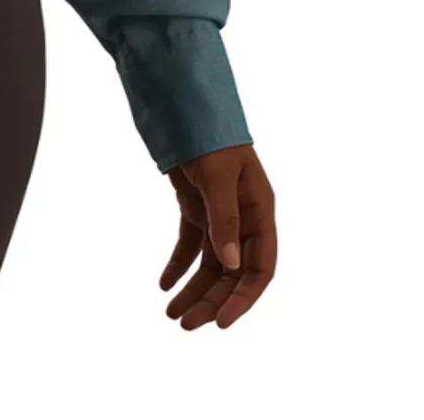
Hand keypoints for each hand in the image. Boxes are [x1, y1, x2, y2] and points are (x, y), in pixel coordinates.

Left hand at [158, 141, 275, 328]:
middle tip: (185, 324)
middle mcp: (243, 216)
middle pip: (232, 271)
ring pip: (210, 262)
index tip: (220, 321)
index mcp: (260, 210)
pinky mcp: (196, 205)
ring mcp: (219, 212)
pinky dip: (178, 264)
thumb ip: (224, 219)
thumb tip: (229, 265)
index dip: (243, 298)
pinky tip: (163, 283)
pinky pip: (190, 243)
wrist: (183, 100)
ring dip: (194, 289)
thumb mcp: (218, 175)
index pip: (260, 267)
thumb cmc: (209, 132)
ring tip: (172, 314)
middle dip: (211, 300)